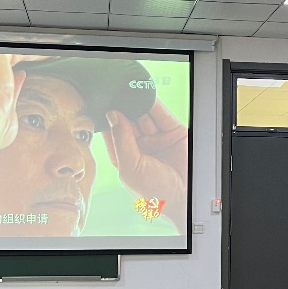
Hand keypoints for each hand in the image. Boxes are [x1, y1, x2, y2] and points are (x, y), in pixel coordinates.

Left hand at [103, 101, 188, 226]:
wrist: (185, 198)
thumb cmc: (155, 193)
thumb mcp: (130, 168)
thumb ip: (121, 140)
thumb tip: (113, 116)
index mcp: (126, 158)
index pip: (112, 134)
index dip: (107, 120)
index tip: (101, 104)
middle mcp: (140, 148)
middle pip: (128, 121)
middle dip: (122, 108)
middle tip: (114, 93)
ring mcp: (157, 139)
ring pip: (144, 116)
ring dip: (136, 103)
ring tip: (128, 90)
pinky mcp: (173, 133)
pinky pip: (161, 115)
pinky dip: (153, 104)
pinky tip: (144, 95)